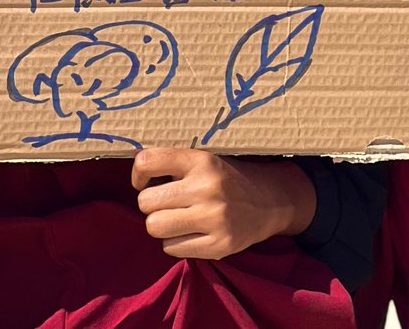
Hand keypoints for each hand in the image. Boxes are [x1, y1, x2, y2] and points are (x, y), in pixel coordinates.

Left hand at [132, 149, 315, 259]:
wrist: (271, 201)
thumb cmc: (227, 179)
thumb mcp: (207, 160)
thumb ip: (175, 165)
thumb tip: (137, 176)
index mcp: (202, 161)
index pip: (148, 161)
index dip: (139, 174)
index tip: (146, 180)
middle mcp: (207, 188)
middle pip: (146, 202)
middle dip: (152, 204)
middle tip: (167, 203)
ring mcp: (214, 218)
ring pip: (155, 227)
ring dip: (162, 225)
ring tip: (178, 218)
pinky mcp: (218, 245)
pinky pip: (171, 248)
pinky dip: (175, 242)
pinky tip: (192, 232)